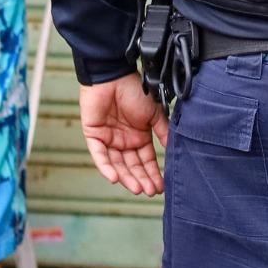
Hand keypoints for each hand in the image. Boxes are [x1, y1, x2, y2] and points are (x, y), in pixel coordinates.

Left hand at [79, 74, 167, 196]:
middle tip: (150, 191)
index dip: (153, 173)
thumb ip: (163, 132)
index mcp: (139, 136)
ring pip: (117, 164)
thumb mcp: (154, 114)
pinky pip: (99, 155)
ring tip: (137, 188)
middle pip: (132, 166)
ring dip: (127, 177)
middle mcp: (124, 140)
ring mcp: (108, 139)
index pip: (146, 160)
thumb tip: (174, 149)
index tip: (161, 186)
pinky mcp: (93, 135)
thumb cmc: (136, 90)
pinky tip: (116, 178)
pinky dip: (106, 167)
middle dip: (141, 179)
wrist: (115, 75)